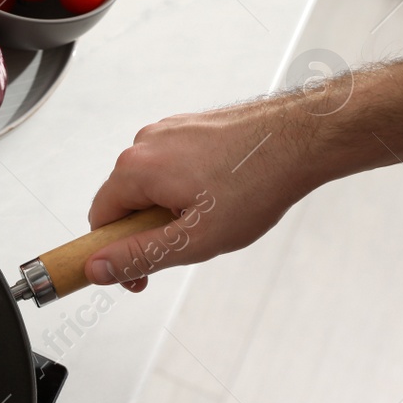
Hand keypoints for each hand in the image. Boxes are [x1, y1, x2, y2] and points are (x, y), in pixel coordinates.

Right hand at [83, 44, 402, 290]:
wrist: (306, 136)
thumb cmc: (258, 180)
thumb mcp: (194, 239)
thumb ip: (138, 256)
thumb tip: (96, 268)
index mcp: (135, 168)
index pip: (99, 221)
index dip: (114, 255)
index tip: (133, 274)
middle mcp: (144, 143)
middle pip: (124, 202)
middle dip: (148, 231)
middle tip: (189, 246)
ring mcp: (168, 131)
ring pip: (151, 186)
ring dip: (170, 210)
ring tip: (214, 218)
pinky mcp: (191, 128)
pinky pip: (173, 167)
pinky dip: (188, 188)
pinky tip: (222, 196)